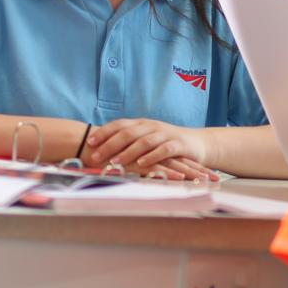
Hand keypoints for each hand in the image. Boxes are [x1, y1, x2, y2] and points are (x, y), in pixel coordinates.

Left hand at [85, 119, 219, 180]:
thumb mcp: (147, 140)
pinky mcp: (178, 145)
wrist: (198, 144)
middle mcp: (152, 126)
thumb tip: (103, 150)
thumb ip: (129, 142)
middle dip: (110, 145)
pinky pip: (163, 150)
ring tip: (115, 162)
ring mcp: (166, 134)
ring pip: (144, 141)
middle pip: (128, 133)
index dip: (105, 132)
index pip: (120, 124)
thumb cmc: (167, 144)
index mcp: (142, 124)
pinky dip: (151, 156)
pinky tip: (141, 164)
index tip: (90, 142)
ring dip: (128, 152)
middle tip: (96, 156)